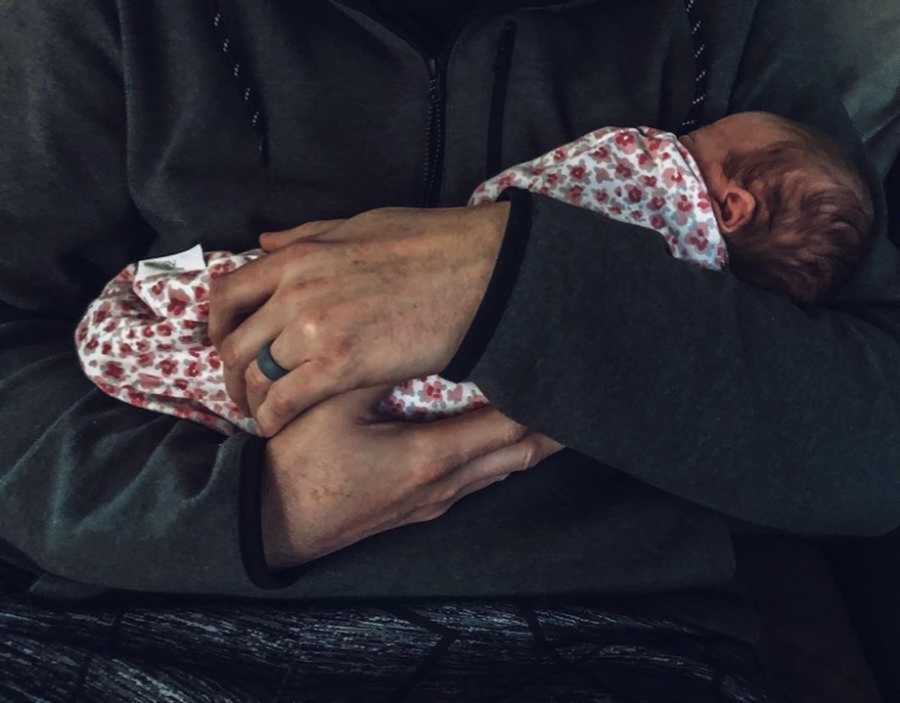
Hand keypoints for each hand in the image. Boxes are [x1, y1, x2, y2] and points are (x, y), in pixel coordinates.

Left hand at [207, 202, 510, 436]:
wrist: (478, 272)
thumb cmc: (429, 244)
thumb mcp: (359, 225)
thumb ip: (306, 236)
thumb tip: (265, 242)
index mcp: (297, 257)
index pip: (227, 295)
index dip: (217, 328)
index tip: (228, 345)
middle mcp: (294, 293)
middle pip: (235, 344)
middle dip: (230, 374)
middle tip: (243, 392)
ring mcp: (316, 330)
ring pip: (257, 377)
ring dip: (253, 402)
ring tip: (263, 415)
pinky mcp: (342, 366)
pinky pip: (286, 401)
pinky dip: (273, 419)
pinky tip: (279, 428)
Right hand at [260, 383, 563, 568]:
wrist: (272, 524)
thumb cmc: (298, 464)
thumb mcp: (333, 406)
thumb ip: (377, 369)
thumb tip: (412, 334)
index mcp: (430, 457)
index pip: (506, 427)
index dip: (542, 404)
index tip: (568, 376)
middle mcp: (445, 485)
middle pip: (518, 454)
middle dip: (553, 428)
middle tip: (583, 396)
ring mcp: (435, 501)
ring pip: (502, 471)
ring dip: (531, 444)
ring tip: (557, 416)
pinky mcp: (421, 508)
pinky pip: (480, 480)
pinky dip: (502, 457)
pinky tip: (504, 442)